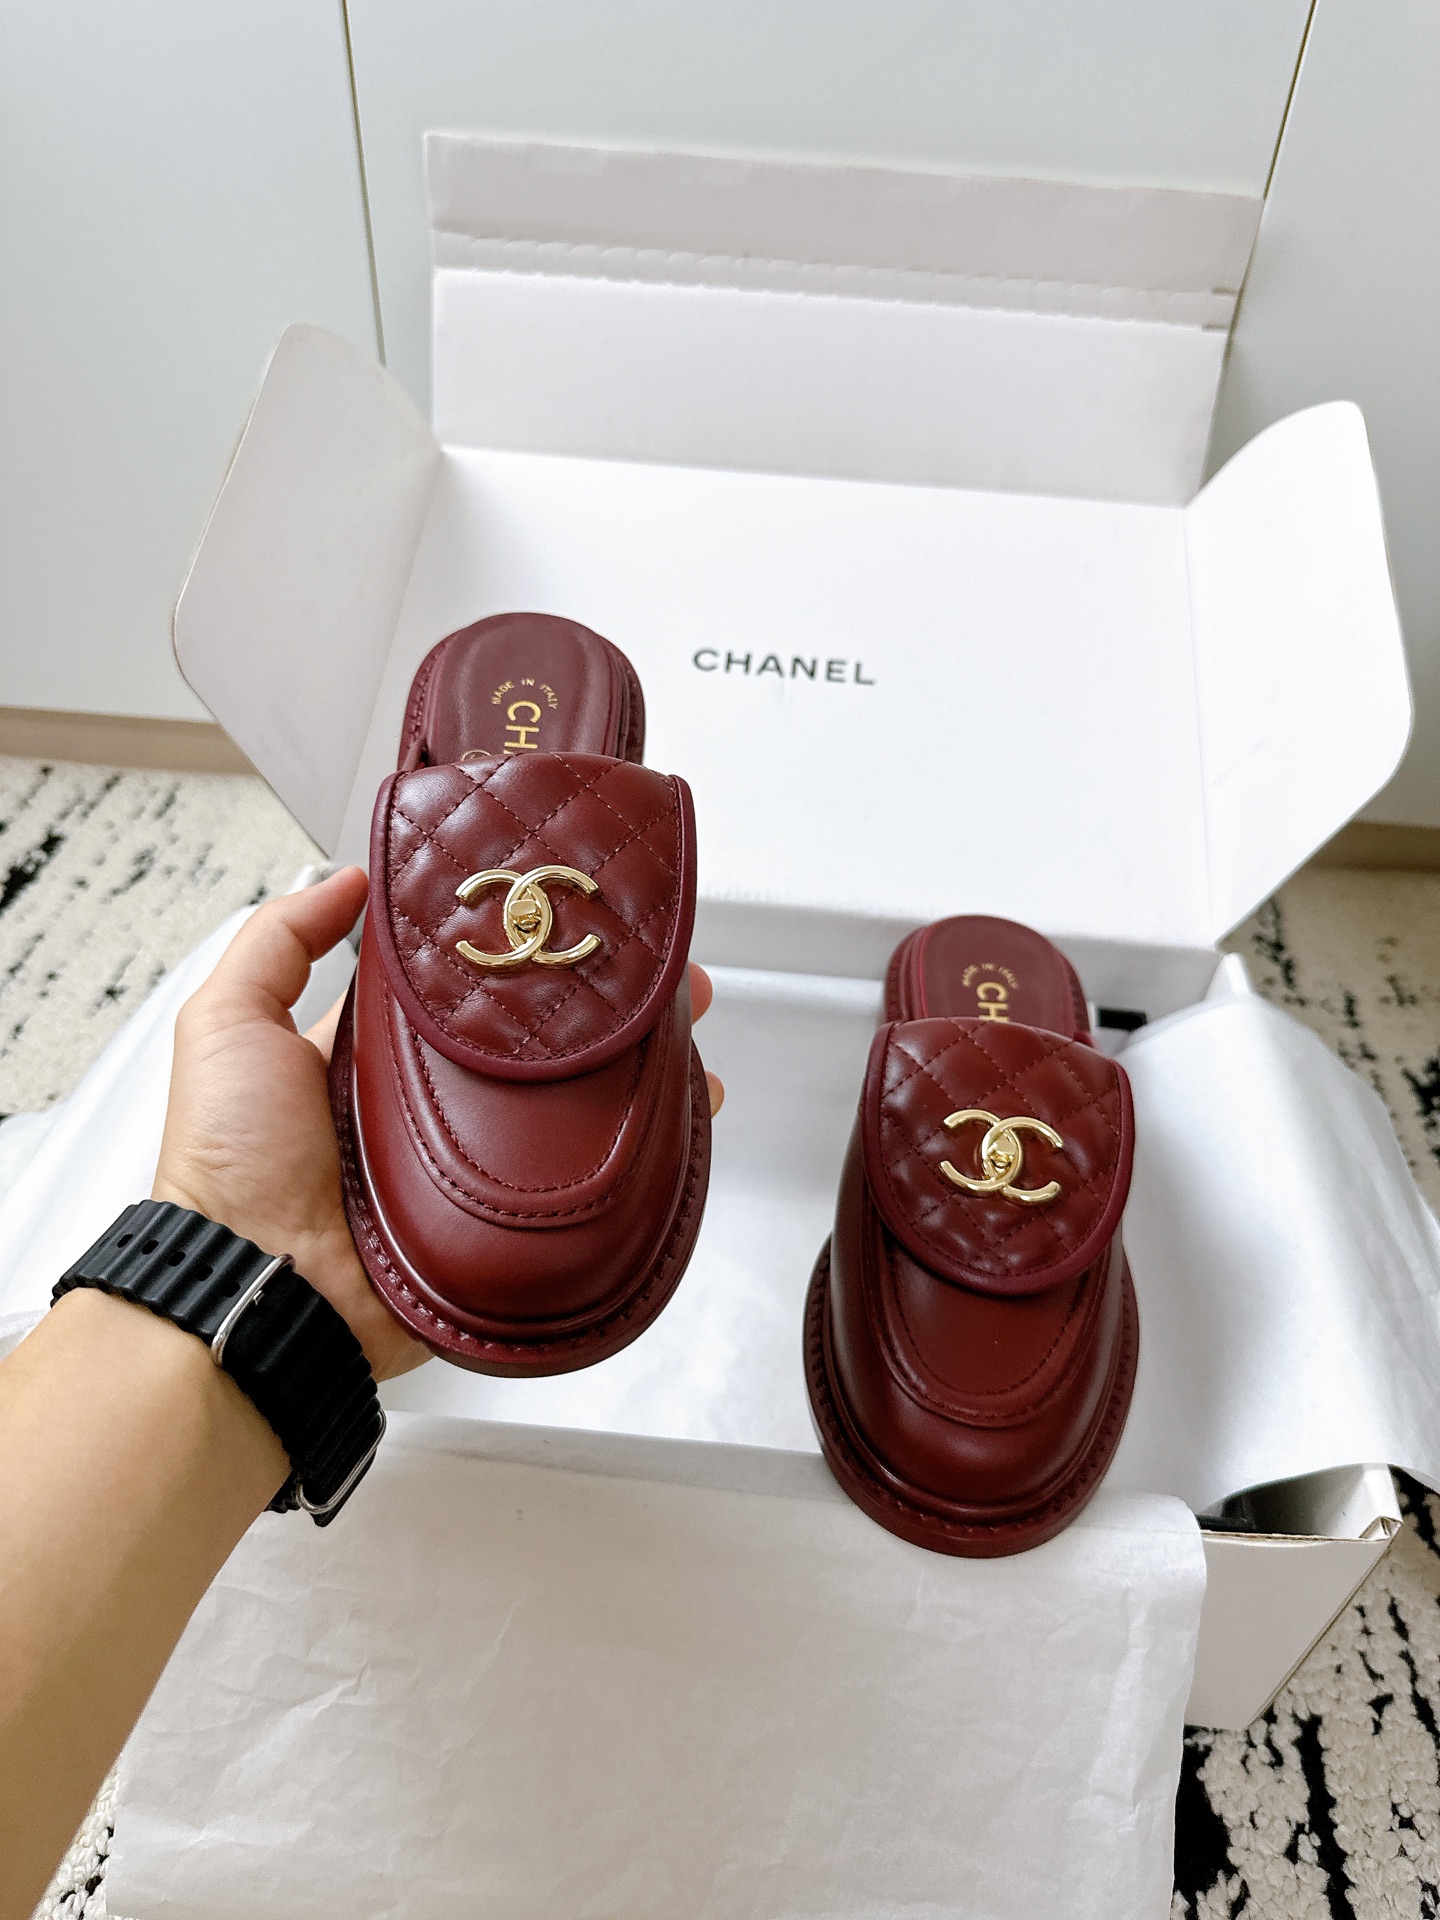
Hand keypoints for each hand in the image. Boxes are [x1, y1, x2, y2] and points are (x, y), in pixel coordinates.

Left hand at [152, 869, 722, 1380]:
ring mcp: (474, 1165)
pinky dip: (639, 1153)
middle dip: (593, 1006)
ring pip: (570, 1104)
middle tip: (654, 969)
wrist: (263, 1288)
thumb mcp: (226, 1023)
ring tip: (685, 1022)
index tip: (560, 917)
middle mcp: (430, 1107)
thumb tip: (347, 878)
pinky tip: (683, 1108)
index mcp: (373, 1057)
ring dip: (631, 1065)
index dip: (509, 954)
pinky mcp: (503, 1222)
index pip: (458, 991)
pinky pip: (582, 1181)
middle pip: (530, 1044)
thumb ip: (278, 941)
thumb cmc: (233, 1160)